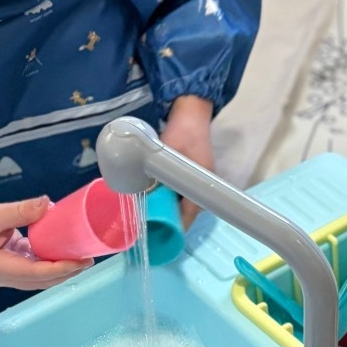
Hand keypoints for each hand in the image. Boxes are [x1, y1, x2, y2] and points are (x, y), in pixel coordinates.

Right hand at [0, 195, 89, 291]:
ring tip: (80, 258)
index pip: (37, 274)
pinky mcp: (7, 263)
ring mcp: (4, 272)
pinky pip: (32, 268)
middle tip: (88, 259)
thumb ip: (21, 211)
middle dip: (65, 272)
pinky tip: (61, 252)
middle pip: (40, 281)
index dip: (61, 268)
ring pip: (37, 278)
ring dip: (59, 270)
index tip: (81, 260)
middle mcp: (3, 276)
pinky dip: (48, 263)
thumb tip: (48, 204)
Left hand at [160, 95, 214, 224]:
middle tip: (150, 227)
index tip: (161, 234)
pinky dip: (171, 198)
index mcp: (203, 182)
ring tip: (150, 216)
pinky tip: (156, 198)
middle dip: (171, 220)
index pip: (191, 214)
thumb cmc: (181, 132)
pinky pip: (183, 193)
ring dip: (170, 208)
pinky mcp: (195, 175)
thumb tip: (142, 194)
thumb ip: (156, 172)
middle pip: (188, 212)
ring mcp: (201, 180)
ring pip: (185, 203)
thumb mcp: (165, 153)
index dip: (176, 226)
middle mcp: (205, 185)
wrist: (191, 111)